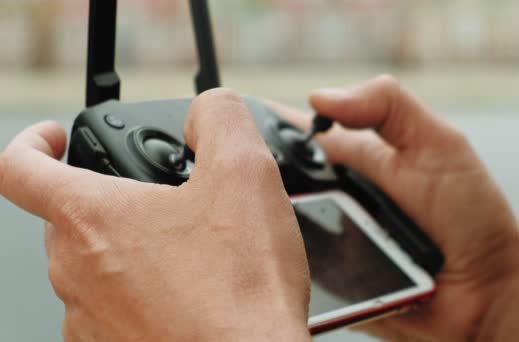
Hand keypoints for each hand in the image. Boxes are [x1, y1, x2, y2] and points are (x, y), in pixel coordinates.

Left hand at [0, 89, 310, 340]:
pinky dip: (144, 293)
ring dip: (133, 250)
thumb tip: (207, 112)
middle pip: (70, 217)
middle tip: (167, 204)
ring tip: (190, 255)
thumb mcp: (246, 172)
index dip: (33, 141)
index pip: (19, 166)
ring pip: (95, 265)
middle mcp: (74, 271)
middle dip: (115, 200)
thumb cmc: (241, 289)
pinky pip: (113, 308)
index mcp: (92, 218)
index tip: (54, 137)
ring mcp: (88, 319)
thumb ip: (219, 118)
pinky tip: (190, 295)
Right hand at [268, 76, 518, 340]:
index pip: (292, 137)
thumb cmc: (471, 215)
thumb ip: (388, 106)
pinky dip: (283, 268)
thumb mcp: (438, 143)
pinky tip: (279, 265)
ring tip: (260, 225)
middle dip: (253, 182)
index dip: (259, 128)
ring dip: (265, 226)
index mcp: (353, 159)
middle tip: (246, 183)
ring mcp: (328, 240)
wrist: (489, 290)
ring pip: (276, 229)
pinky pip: (293, 273)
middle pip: (273, 184)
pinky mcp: (327, 282)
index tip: (235, 126)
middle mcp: (333, 197)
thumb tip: (319, 99)